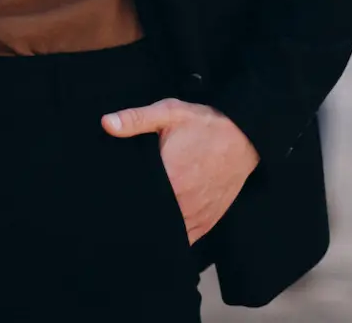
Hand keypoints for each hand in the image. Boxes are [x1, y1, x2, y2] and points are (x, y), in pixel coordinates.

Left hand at [102, 98, 258, 243]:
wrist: (245, 137)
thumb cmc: (205, 124)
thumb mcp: (169, 113)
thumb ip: (136, 119)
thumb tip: (106, 123)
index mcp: (169, 177)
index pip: (136, 198)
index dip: (121, 200)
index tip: (109, 198)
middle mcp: (182, 201)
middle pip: (150, 217)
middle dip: (137, 212)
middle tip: (123, 205)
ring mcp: (196, 214)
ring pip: (168, 232)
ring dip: (156, 225)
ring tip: (143, 214)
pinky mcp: (207, 220)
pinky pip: (186, 237)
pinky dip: (174, 234)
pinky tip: (164, 223)